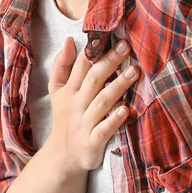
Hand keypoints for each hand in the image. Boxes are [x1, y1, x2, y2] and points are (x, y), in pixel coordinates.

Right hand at [48, 36, 137, 172]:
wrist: (62, 157)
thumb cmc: (65, 118)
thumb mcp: (57, 91)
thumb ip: (62, 65)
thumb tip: (70, 40)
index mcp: (69, 90)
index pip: (81, 65)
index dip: (94, 50)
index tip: (112, 35)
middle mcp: (76, 105)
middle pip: (93, 79)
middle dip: (110, 62)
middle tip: (127, 47)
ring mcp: (84, 124)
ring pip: (101, 102)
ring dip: (117, 86)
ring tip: (134, 72)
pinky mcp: (92, 142)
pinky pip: (104, 130)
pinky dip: (114, 120)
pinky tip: (126, 110)